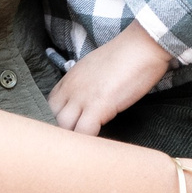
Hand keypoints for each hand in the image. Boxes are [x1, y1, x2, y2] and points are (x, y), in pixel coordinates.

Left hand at [48, 22, 171, 136]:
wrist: (142, 46)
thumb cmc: (125, 56)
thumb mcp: (94, 68)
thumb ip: (83, 85)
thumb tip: (85, 102)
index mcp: (69, 79)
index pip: (49, 106)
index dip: (57, 119)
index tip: (70, 129)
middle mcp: (71, 88)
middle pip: (52, 118)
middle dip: (62, 131)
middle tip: (77, 141)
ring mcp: (83, 97)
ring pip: (64, 128)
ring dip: (74, 139)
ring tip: (86, 146)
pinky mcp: (98, 106)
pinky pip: (84, 133)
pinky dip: (89, 142)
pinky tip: (98, 144)